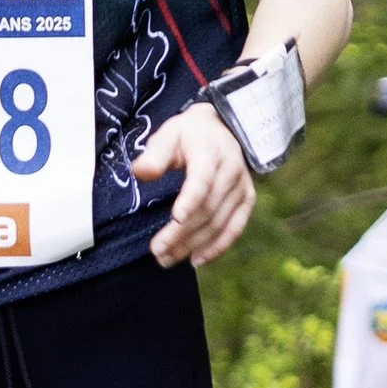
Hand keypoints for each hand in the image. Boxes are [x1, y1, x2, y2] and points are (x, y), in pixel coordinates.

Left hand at [135, 100, 255, 269]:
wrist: (224, 128)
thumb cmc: (189, 134)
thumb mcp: (169, 134)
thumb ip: (155, 154)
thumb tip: (139, 172)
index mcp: (210, 153)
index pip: (202, 180)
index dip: (191, 200)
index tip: (176, 219)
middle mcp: (231, 171)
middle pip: (207, 208)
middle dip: (182, 233)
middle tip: (157, 251)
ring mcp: (241, 187)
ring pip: (219, 222)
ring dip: (194, 244)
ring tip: (167, 259)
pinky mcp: (247, 199)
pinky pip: (235, 227)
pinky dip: (218, 246)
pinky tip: (197, 259)